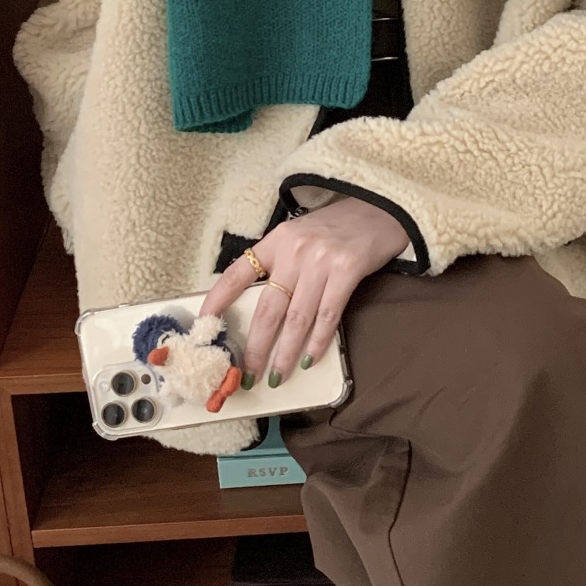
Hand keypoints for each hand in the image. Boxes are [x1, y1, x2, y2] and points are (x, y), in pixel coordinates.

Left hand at [199, 195, 410, 387]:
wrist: (381, 209)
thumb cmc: (339, 227)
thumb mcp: (301, 235)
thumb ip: (281, 263)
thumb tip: (263, 309)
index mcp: (277, 240)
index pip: (237, 273)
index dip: (217, 301)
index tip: (204, 327)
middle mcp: (295, 250)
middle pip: (268, 308)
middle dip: (256, 347)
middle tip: (248, 374)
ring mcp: (322, 260)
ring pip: (297, 318)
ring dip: (285, 353)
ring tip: (276, 376)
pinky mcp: (347, 270)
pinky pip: (328, 315)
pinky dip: (318, 341)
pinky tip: (310, 359)